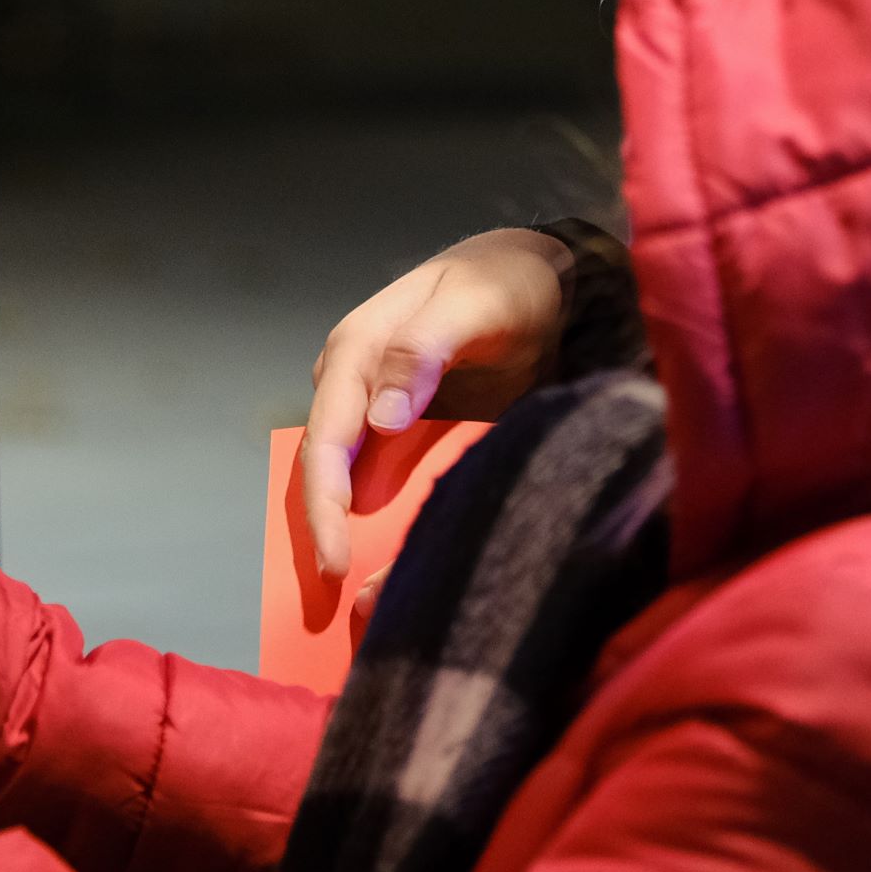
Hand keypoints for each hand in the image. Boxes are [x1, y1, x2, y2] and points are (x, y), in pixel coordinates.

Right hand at [300, 229, 571, 577]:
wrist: (545, 273)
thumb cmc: (506, 282)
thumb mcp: (474, 305)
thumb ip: (425, 351)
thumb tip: (379, 419)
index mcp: (357, 351)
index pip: (326, 440)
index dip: (325, 504)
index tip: (337, 563)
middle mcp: (357, 381)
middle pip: (328, 468)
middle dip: (329, 532)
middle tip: (346, 597)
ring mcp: (381, 404)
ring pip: (353, 478)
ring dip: (353, 530)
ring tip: (368, 594)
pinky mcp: (410, 423)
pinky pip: (386, 475)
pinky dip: (386, 514)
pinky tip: (397, 554)